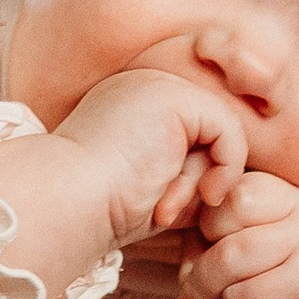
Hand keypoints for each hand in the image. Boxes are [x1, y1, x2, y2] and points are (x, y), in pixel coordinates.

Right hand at [56, 68, 246, 242]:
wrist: (68, 201)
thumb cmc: (101, 208)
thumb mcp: (154, 188)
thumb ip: (187, 172)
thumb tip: (228, 178)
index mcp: (132, 106)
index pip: (189, 138)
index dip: (185, 182)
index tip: (160, 214)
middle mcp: (145, 86)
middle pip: (206, 136)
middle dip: (192, 181)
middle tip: (164, 210)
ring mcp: (159, 84)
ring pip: (217, 134)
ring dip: (200, 181)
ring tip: (167, 205)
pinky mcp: (176, 96)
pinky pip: (230, 130)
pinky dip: (226, 169)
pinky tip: (202, 193)